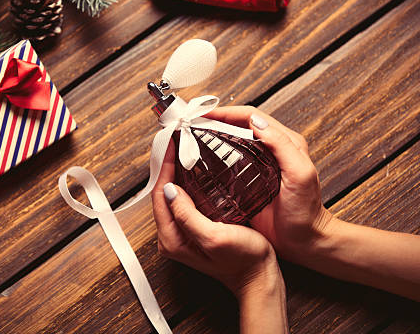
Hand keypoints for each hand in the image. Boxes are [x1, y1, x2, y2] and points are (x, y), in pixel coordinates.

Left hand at [151, 142, 281, 299]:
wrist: (260, 278)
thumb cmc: (243, 260)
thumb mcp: (214, 237)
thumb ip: (187, 215)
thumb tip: (169, 189)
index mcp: (171, 239)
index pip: (159, 195)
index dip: (165, 167)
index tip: (172, 145)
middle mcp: (172, 236)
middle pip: (163, 193)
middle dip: (169, 166)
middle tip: (178, 141)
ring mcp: (183, 233)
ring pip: (174, 194)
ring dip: (178, 172)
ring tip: (185, 149)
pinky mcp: (195, 229)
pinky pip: (186, 200)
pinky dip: (189, 182)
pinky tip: (198, 169)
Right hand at [204, 106, 332, 265]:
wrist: (304, 242)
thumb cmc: (306, 211)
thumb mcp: (300, 174)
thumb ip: (282, 146)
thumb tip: (257, 121)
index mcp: (284, 142)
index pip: (251, 117)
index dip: (227, 112)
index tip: (205, 114)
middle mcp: (269, 150)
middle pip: (238, 125)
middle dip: (214, 120)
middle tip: (192, 122)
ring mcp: (256, 166)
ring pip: (231, 141)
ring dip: (211, 135)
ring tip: (190, 136)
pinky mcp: (247, 182)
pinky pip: (227, 163)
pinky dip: (212, 157)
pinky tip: (198, 161)